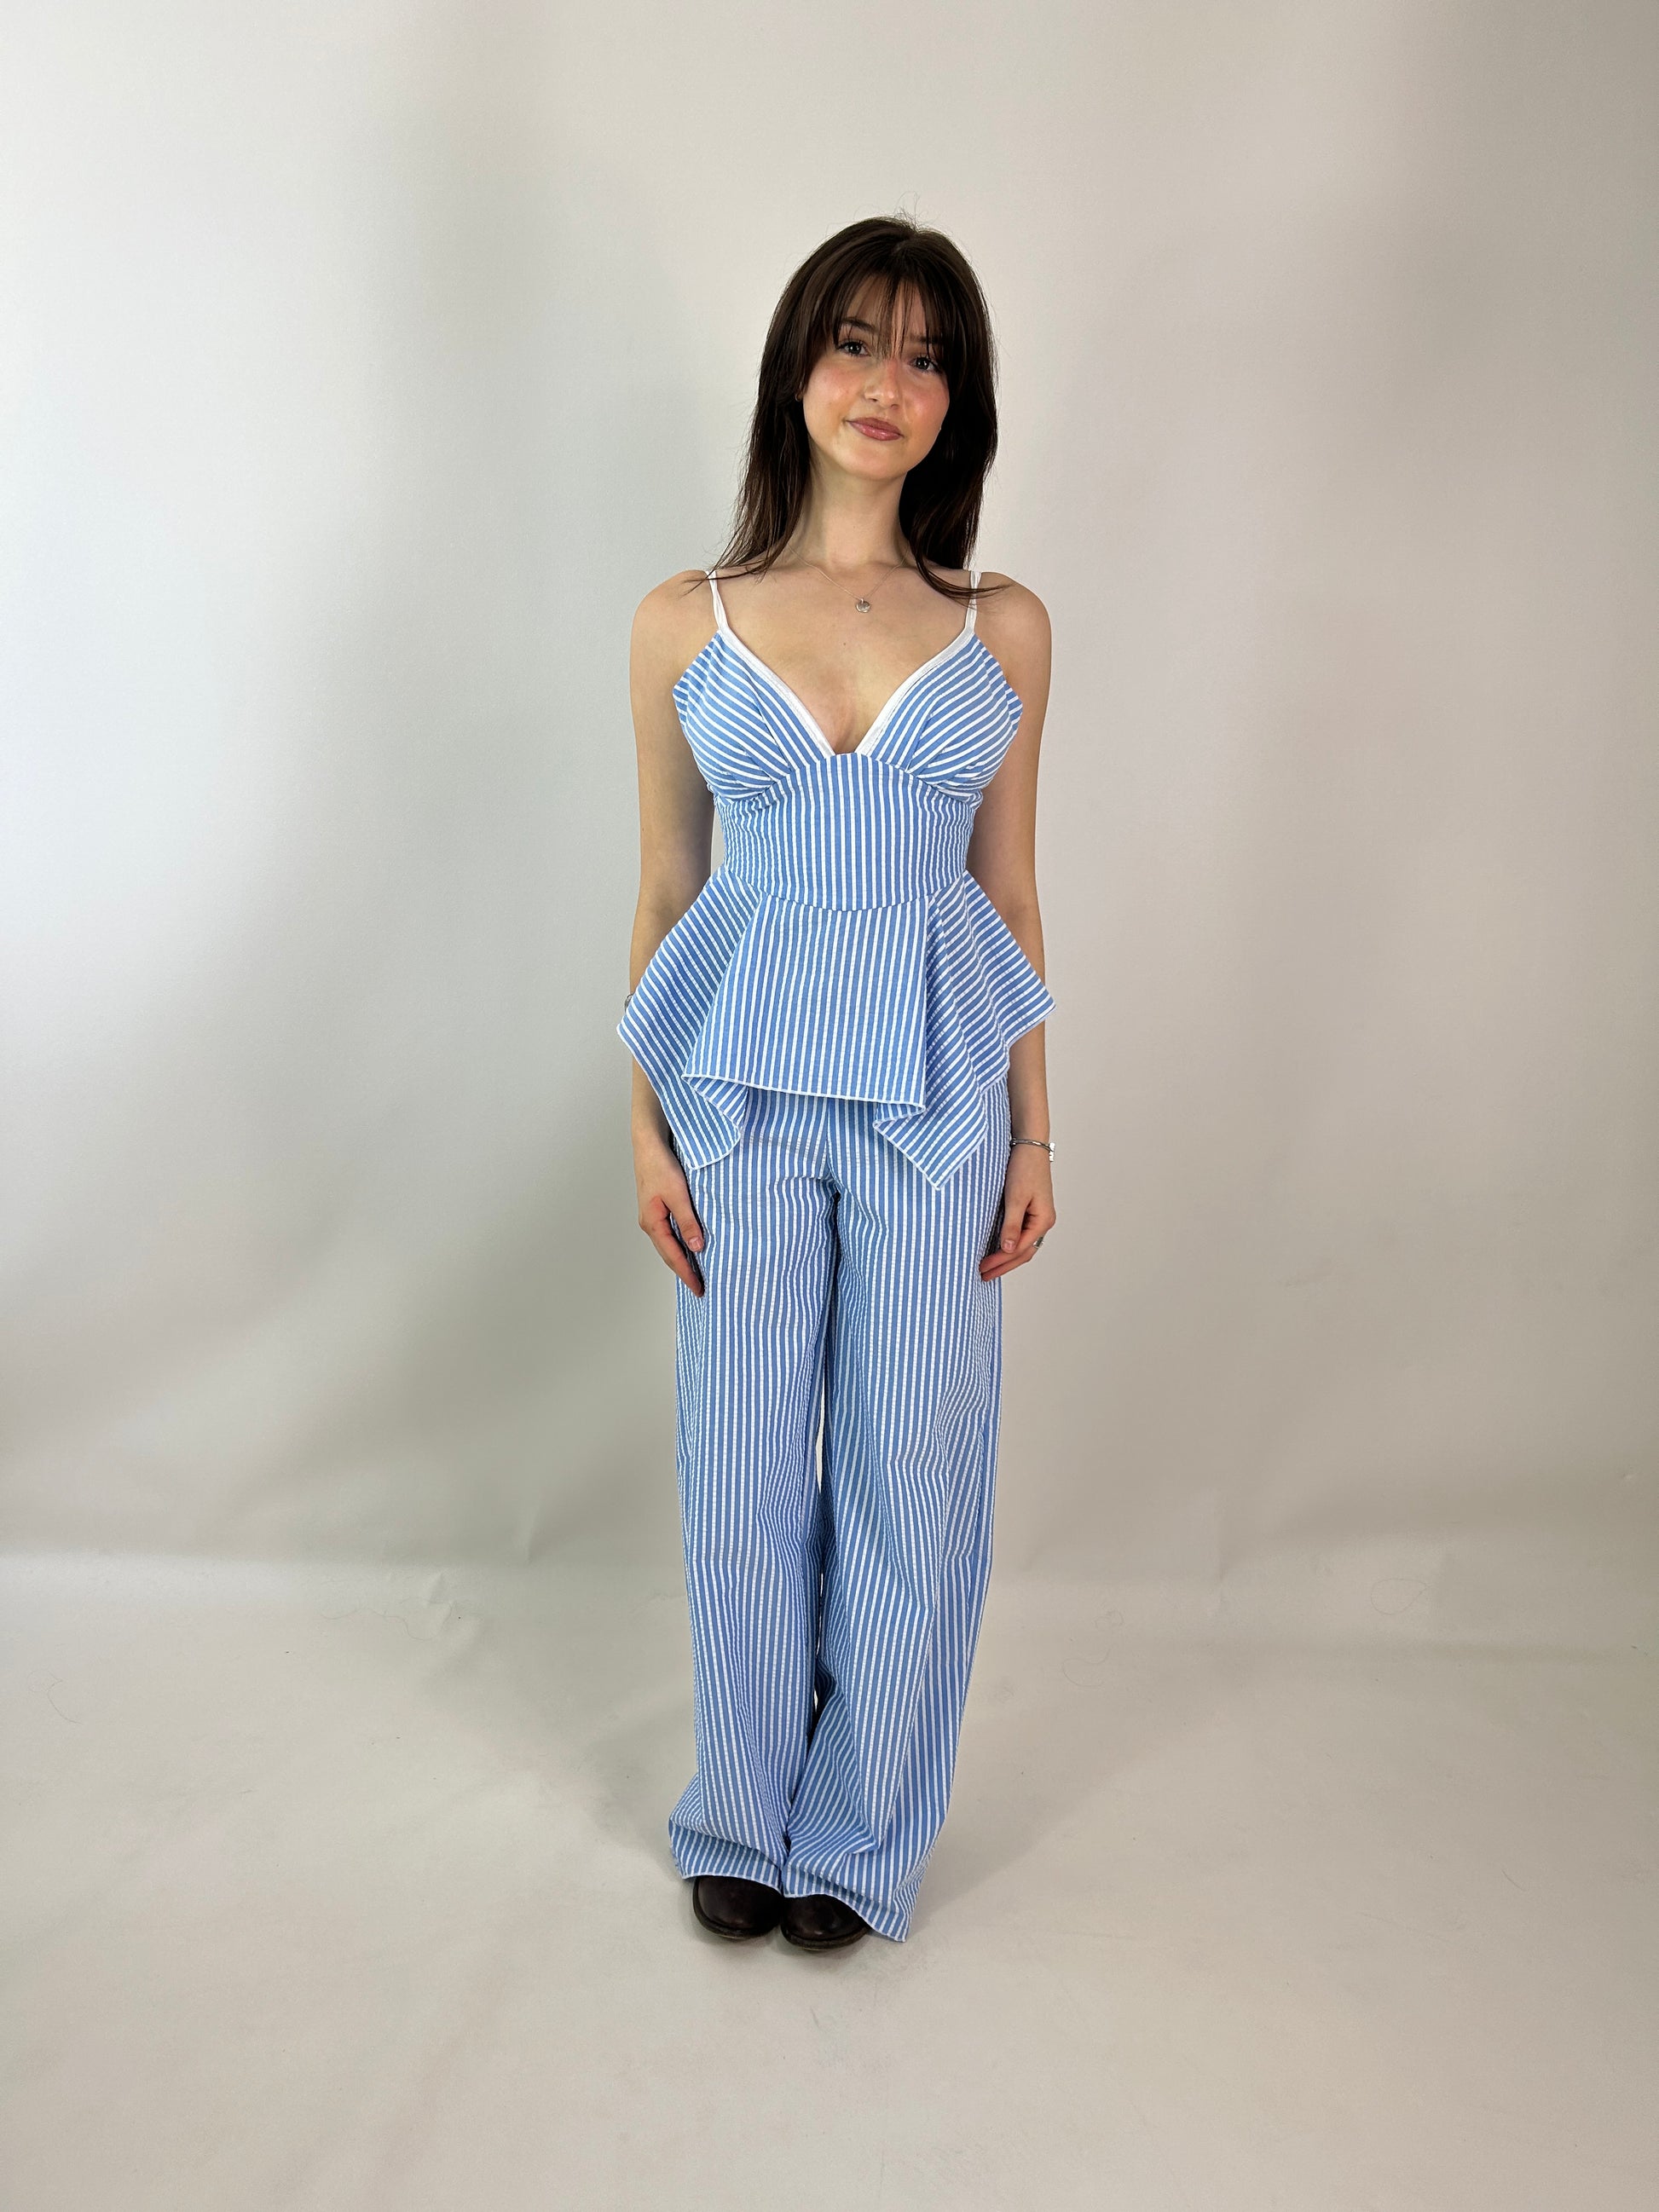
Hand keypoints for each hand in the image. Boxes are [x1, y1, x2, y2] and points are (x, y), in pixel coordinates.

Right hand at [633, 1124, 705, 1294]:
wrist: (649, 1144)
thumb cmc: (660, 1165)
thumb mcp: (678, 1194)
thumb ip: (688, 1221)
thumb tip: (696, 1247)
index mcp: (652, 1222)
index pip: (672, 1256)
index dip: (687, 1274)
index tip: (699, 1289)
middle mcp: (650, 1223)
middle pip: (668, 1254)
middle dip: (684, 1272)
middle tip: (700, 1287)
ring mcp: (652, 1216)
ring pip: (668, 1244)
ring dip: (681, 1259)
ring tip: (697, 1272)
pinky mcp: (657, 1208)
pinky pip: (669, 1233)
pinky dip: (680, 1244)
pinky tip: (690, 1246)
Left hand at [980, 1144, 1054, 1280]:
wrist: (1029, 1145)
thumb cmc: (1024, 1167)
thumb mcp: (1015, 1197)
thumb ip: (1011, 1224)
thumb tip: (1006, 1249)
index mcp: (1043, 1221)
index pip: (1019, 1249)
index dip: (1000, 1261)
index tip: (981, 1268)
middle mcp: (1043, 1222)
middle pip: (1023, 1252)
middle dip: (1003, 1265)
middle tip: (983, 1276)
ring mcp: (1038, 1217)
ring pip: (1022, 1245)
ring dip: (1006, 1258)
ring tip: (989, 1268)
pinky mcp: (1030, 1210)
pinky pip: (1020, 1234)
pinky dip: (1008, 1245)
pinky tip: (996, 1249)